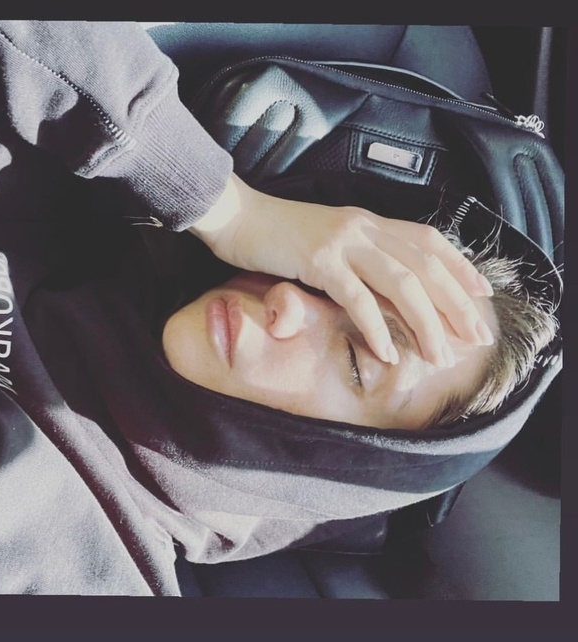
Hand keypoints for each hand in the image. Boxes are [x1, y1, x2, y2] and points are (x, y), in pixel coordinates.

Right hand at [190, 174, 493, 366]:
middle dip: (456, 304)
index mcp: (368, 221)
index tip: (483, 295)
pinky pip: (356, 297)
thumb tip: (379, 286)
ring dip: (425, 323)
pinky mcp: (317, 260)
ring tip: (438, 356)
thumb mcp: (325, 238)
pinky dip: (376, 327)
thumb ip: (355, 254)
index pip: (429, 240)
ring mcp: (342, 243)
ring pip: (401, 283)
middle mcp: (363, 227)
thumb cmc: (274, 232)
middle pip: (425, 266)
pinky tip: (387, 352)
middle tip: (476, 338)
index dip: (460, 267)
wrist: (235, 215)